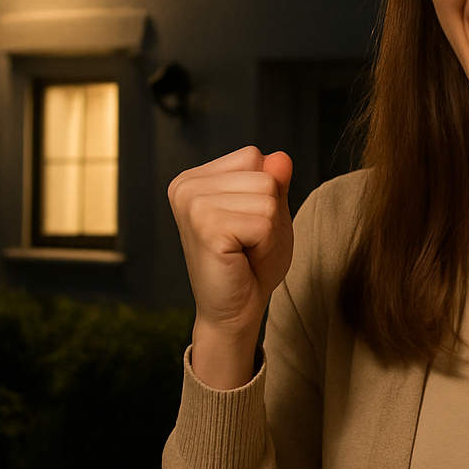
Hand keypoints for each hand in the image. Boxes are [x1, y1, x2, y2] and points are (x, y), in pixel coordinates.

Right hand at [167, 146, 292, 389]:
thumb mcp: (270, 213)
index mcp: (195, 178)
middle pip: (264, 176)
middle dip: (269, 213)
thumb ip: (275, 182)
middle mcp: (187, 186)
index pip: (254, 156)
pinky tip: (242, 260)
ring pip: (267, 197)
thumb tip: (281, 156)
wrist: (233, 311)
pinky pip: (264, 223)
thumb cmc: (250, 264)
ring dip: (268, 230)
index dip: (265, 192)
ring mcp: (192, 205)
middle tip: (247, 243)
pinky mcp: (206, 228)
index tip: (245, 224)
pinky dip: (265, 245)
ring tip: (244, 250)